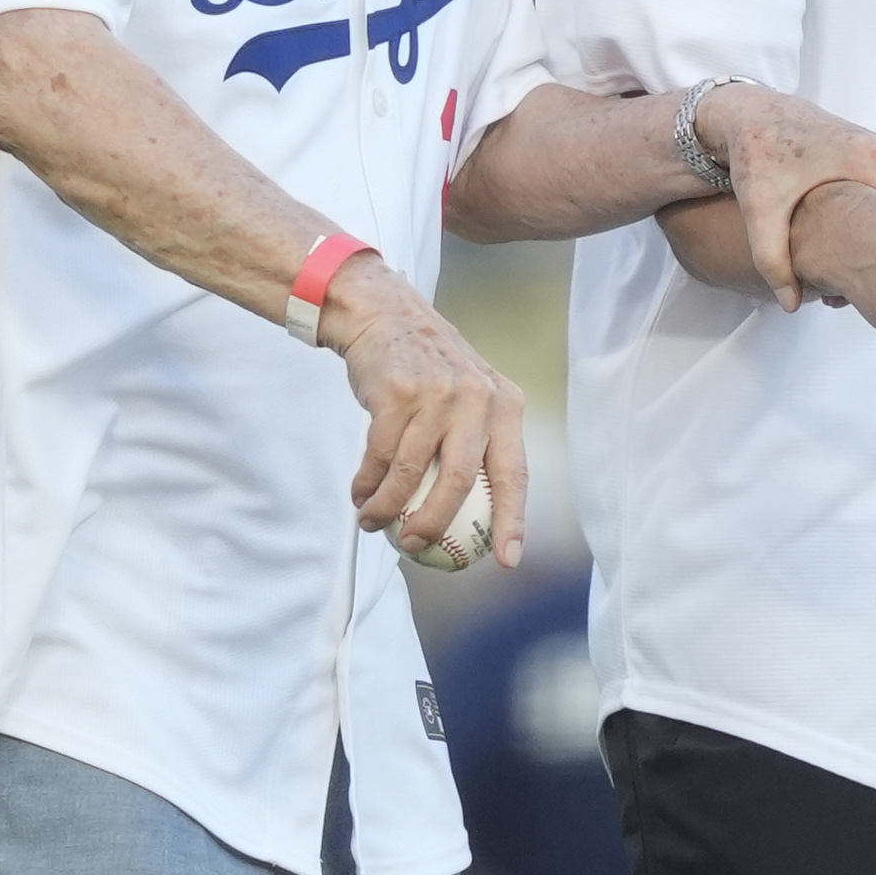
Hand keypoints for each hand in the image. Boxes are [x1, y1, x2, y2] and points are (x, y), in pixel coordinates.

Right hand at [323, 260, 531, 566]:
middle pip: (459, 481)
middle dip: (434, 524)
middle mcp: (476, 399)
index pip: (515, 473)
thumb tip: (477, 519)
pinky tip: (360, 495)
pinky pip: (380, 455)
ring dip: (387, 507)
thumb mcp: (471, 394)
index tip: (506, 560)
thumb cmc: (429, 369)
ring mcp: (436, 394)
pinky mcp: (397, 393)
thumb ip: (479, 441)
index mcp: (505, 405)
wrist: (383, 315)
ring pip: (411, 473)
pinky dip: (367, 482)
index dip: (513, 521)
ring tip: (372, 522)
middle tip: (415, 548)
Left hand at [699, 84, 875, 310]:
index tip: (858, 287)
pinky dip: (865, 217)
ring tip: (843, 267)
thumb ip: (773, 259)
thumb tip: (791, 304)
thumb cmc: (754, 153)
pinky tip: (840, 240)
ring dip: (872, 236)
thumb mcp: (760, 209)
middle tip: (847, 286)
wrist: (745, 112)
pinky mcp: (868, 150)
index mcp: (870, 160)